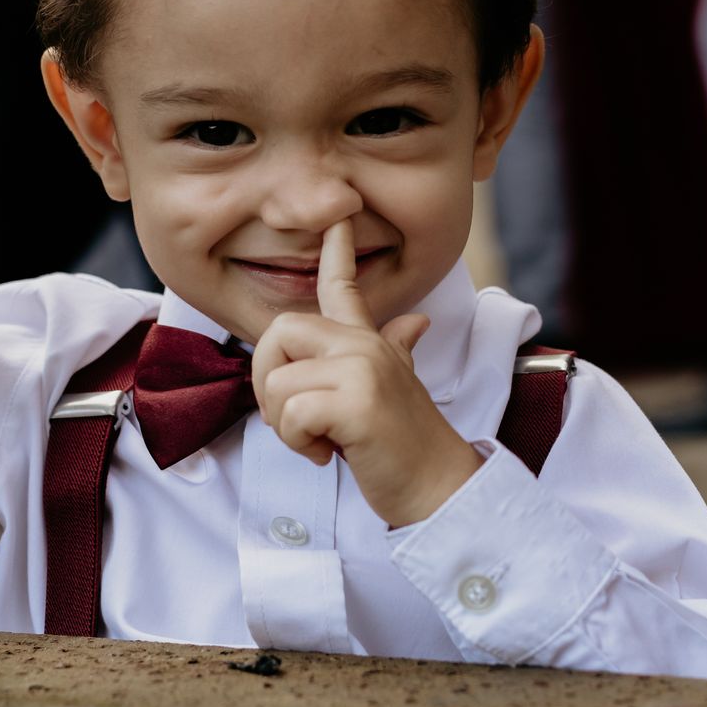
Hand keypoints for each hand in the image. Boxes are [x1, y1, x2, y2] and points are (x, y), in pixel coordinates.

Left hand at [251, 220, 484, 526]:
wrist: (439, 487)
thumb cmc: (407, 445)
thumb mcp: (398, 386)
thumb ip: (397, 349)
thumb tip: (415, 322)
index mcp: (369, 342)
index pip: (343, 286)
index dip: (335, 252)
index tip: (337, 220)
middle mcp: (365, 346)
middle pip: (279, 332)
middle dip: (266, 381)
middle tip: (293, 417)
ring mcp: (362, 370)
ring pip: (278, 383)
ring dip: (286, 427)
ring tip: (323, 440)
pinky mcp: (356, 402)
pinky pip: (290, 414)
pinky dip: (298, 443)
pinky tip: (328, 452)